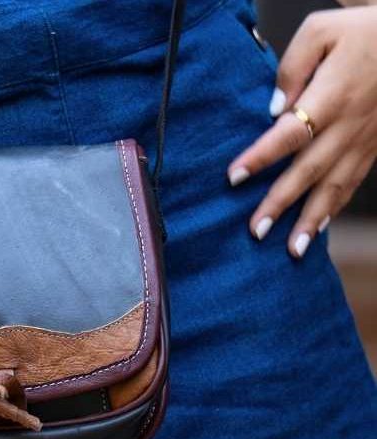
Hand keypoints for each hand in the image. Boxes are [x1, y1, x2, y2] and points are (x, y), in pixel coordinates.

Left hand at [227, 7, 376, 257]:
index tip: (234, 177)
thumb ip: (291, 68)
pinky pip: (354, 183)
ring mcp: (365, 140)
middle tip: (255, 231)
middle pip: (309, 171)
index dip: (261, 157)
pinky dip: (335, 208)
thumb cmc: (364, 31)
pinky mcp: (375, 147)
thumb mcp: (321, 32)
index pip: (289, 133)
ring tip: (291, 250)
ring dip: (311, 219)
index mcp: (332, 96)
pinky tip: (318, 227)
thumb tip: (273, 109)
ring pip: (335, 186)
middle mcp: (348, 125)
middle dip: (281, 203)